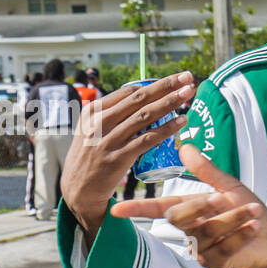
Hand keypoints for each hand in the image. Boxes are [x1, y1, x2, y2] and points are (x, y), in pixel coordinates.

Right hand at [61, 72, 197, 243]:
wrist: (77, 189)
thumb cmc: (91, 156)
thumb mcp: (92, 130)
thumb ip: (112, 114)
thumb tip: (140, 96)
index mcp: (93, 111)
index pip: (129, 91)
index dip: (155, 83)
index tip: (177, 78)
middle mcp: (98, 122)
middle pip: (139, 99)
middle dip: (166, 86)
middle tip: (188, 77)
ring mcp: (107, 141)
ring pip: (144, 116)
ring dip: (169, 103)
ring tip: (189, 94)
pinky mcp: (118, 159)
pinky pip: (146, 140)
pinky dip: (166, 129)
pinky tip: (181, 121)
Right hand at [112, 144, 266, 267]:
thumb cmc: (248, 212)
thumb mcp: (229, 187)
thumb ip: (207, 171)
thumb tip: (185, 147)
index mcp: (189, 208)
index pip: (159, 208)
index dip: (138, 209)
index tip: (116, 209)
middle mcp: (190, 228)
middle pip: (178, 217)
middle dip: (198, 206)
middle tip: (220, 199)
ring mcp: (200, 247)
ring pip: (205, 231)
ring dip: (231, 218)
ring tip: (252, 210)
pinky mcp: (214, 262)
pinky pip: (222, 248)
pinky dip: (240, 234)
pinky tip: (253, 226)